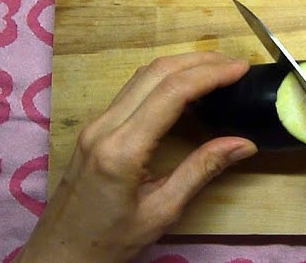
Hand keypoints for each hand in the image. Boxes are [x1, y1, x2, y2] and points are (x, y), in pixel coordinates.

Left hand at [15, 52, 257, 262]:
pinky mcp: (96, 126)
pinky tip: (186, 84)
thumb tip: (244, 143)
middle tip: (236, 64)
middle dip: (200, 61)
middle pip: (156, 73)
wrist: (61, 252)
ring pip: (142, 75)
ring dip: (182, 64)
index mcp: (122, 150)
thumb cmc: (111, 240)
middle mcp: (105, 126)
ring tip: (218, 67)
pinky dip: (165, 77)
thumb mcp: (163, 211)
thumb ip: (202, 170)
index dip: (209, 75)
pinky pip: (133, 89)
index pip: (171, 93)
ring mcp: (96, 123)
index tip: (241, 69)